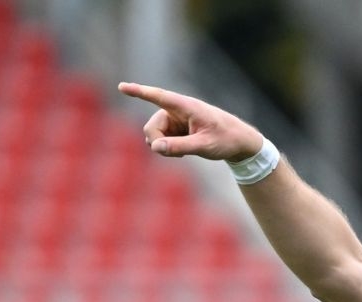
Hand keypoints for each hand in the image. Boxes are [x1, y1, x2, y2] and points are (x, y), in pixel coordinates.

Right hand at [118, 82, 265, 163]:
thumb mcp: (204, 146)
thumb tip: (155, 148)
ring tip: (185, 152)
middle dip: (157, 142)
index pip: (158, 97)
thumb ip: (179, 147)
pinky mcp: (176, 128)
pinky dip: (167, 148)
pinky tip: (183, 151)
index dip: (139, 92)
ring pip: (154, 135)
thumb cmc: (225, 139)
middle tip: (174, 154)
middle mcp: (177, 110)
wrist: (239, 141)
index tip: (122, 87)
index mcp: (186, 106)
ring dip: (164, 146)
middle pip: (150, 127)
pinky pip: (161, 140)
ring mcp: (175, 119)